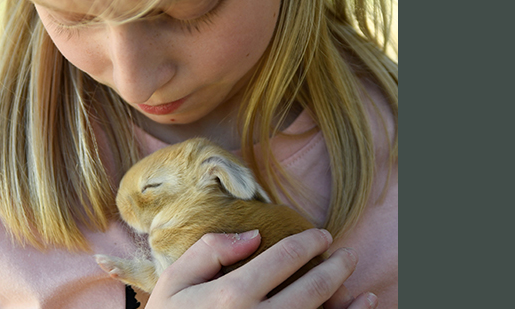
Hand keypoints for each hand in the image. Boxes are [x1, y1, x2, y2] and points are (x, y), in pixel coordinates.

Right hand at [144, 228, 377, 308]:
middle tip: (347, 254)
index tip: (320, 235)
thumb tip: (253, 235)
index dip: (307, 243)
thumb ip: (210, 251)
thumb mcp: (176, 281)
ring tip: (361, 288)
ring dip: (346, 301)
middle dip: (335, 268)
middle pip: (310, 289)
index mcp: (232, 294)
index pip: (283, 258)